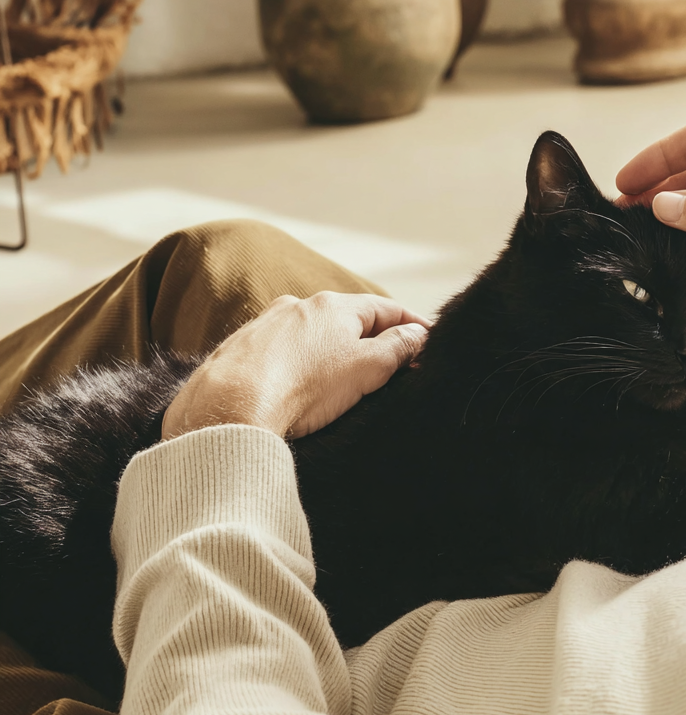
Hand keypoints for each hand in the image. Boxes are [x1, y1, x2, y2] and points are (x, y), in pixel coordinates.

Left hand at [162, 292, 430, 440]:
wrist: (228, 409)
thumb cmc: (302, 387)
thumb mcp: (367, 368)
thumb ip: (398, 347)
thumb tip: (418, 334)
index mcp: (334, 306)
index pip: (387, 308)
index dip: (413, 326)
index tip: (427, 344)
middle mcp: (298, 305)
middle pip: (349, 320)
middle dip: (373, 340)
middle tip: (392, 369)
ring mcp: (266, 324)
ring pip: (313, 335)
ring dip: (334, 352)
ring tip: (344, 383)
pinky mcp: (240, 349)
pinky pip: (282, 352)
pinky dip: (300, 364)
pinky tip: (300, 388)